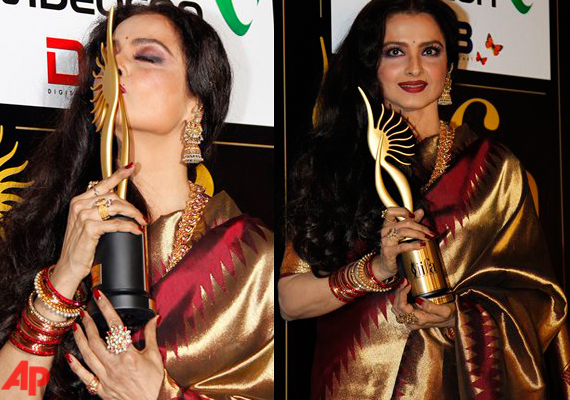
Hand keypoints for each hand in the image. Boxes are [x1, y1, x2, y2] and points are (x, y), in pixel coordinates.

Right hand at [54, 164, 147, 286]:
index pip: (102, 184)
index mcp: (79, 201)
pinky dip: (129, 226)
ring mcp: (83, 216)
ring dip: (134, 214)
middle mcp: (80, 205)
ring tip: (142, 221)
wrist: (69, 266)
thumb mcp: (86, 223)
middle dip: (131, 206)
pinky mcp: (90, 228)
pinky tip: (136, 231)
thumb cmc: (81, 246)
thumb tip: (121, 205)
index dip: (118, 175)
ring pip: (117, 207)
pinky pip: (116, 223)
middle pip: (113, 197)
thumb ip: (98, 211)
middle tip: (141, 216)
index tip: (130, 168)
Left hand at [67, 290, 163, 399]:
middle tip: (84, 312)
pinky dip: (75, 365)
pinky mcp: (101, 388)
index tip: (100, 296)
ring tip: (75, 326)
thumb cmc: (154, 382)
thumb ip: (151, 335)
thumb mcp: (154, 356)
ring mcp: (106, 377)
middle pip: (96, 340)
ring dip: (79, 339)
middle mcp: (115, 365)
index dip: (107, 308)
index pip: (115, 326)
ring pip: (87, 355)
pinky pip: (84, 376)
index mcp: (129, 355)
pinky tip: (69, 355)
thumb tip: (153, 318)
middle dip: (88, 323)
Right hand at [373, 208, 434, 278]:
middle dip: (420, 227)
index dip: (402, 211)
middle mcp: (385, 231)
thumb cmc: (395, 247)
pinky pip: (403, 246)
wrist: (385, 265)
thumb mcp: (402, 234)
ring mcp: (386, 241)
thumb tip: (420, 211)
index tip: (414, 216)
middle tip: (430, 232)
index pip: (390, 211)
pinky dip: (414, 245)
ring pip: (404, 232)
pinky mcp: (389, 251)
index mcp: (387, 224)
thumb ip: (411, 222)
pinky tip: (422, 245)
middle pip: (404, 223)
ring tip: (428, 238)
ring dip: (418, 234)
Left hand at [391, 278, 455, 329]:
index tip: (408, 284)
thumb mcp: (445, 311)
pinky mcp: (409, 319)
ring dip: (398, 295)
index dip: (402, 294)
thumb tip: (418, 300)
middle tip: (405, 281)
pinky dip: (399, 298)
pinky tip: (404, 290)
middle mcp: (412, 323)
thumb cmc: (449, 315)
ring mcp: (409, 322)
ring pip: (395, 308)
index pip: (402, 307)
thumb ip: (431, 307)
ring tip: (404, 284)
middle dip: (398, 292)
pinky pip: (399, 308)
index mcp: (419, 320)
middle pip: (396, 307)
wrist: (451, 320)